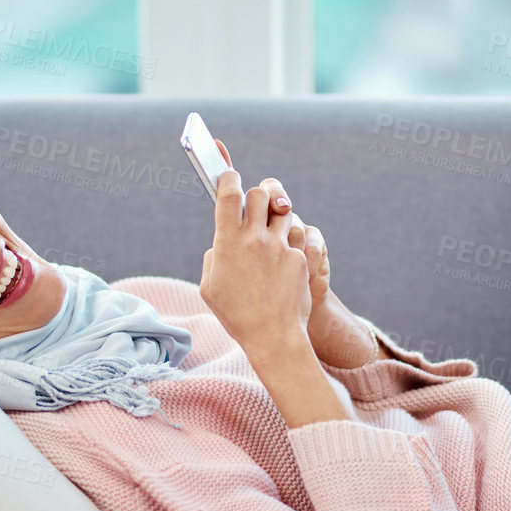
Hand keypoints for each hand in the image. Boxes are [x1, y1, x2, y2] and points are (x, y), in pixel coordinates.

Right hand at [211, 138, 378, 368]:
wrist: (273, 336)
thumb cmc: (237, 314)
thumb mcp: (209, 286)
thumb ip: (213, 256)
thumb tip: (221, 243)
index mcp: (228, 243)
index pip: (229, 194)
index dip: (228, 177)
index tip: (229, 175)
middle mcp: (255, 239)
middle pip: (260, 192)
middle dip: (257, 194)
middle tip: (255, 206)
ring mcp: (281, 246)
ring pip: (283, 210)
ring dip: (277, 214)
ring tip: (272, 231)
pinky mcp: (301, 257)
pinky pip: (299, 233)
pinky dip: (292, 237)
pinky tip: (285, 253)